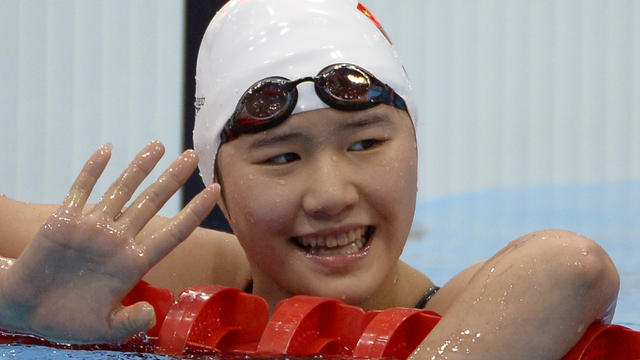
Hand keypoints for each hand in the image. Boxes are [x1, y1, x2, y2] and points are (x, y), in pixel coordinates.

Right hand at [0, 142, 218, 343]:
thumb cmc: (68, 321)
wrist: (27, 310)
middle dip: (173, 178)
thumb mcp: (103, 329)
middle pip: (152, 202)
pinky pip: (81, 189)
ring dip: (139, 166)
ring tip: (160, 144)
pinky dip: (93, 169)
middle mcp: (118, 240)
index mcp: (134, 263)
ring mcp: (93, 227)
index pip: (173, 233)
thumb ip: (129, 322)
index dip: (194, 211)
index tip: (215, 190)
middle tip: (193, 155)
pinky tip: (108, 150)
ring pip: (122, 190)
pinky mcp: (65, 220)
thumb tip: (151, 316)